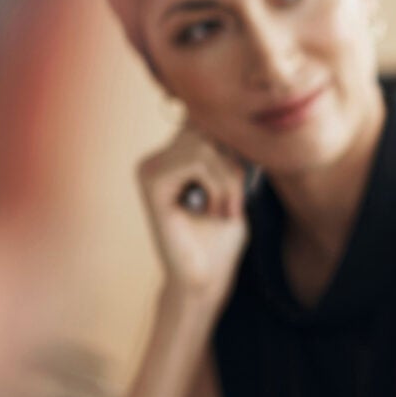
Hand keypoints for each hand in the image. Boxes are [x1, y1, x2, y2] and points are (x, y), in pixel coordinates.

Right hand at [137, 125, 247, 301]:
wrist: (205, 278)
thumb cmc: (222, 237)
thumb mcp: (235, 187)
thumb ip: (232, 153)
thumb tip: (242, 118)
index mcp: (174, 156)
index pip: (209, 123)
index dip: (235, 146)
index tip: (245, 182)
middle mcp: (157, 158)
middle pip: (206, 128)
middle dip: (234, 163)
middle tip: (238, 201)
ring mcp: (150, 168)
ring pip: (204, 145)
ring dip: (229, 179)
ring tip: (228, 210)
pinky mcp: (150, 182)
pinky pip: (195, 161)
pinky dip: (218, 185)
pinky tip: (215, 212)